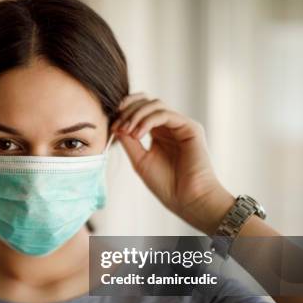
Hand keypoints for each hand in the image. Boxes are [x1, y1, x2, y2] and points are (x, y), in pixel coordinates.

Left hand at [111, 93, 234, 234]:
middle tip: (117, 125)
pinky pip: (165, 114)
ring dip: (136, 114)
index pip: (140, 110)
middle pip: (147, 102)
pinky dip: (148, 121)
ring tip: (127, 131)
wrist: (188, 200)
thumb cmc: (166, 185)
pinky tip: (138, 134)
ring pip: (156, 104)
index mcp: (159, 133)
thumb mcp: (140, 160)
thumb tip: (115, 125)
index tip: (112, 126)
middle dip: (128, 110)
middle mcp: (170, 126)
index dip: (124, 112)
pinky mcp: (190, 127)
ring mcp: (181, 125)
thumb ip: (128, 141)